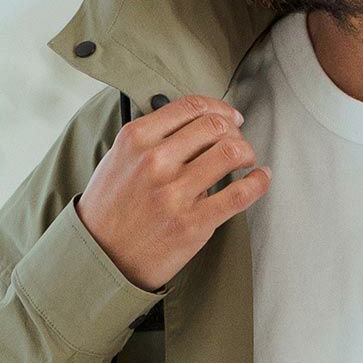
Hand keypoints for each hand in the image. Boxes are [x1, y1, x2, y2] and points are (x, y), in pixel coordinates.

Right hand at [76, 94, 269, 291]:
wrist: (100, 256)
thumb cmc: (111, 207)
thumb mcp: (119, 158)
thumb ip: (153, 137)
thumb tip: (198, 124)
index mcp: (136, 138)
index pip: (191, 106)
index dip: (220, 108)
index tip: (230, 116)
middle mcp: (155, 161)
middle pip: (216, 126)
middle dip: (235, 130)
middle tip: (238, 141)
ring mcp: (174, 193)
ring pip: (232, 153)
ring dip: (247, 152)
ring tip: (247, 160)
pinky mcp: (192, 224)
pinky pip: (239, 194)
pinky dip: (259, 182)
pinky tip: (261, 177)